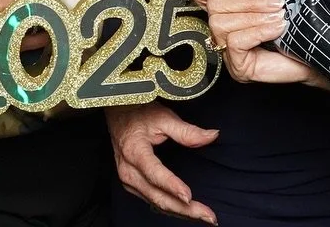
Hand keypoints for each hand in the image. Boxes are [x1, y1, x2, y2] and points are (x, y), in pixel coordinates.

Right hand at [107, 102, 220, 223]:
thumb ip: (187, 130)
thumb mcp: (163, 117)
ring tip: (204, 216)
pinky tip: (187, 211)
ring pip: (156, 203)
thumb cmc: (139, 113)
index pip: (154, 173)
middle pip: (157, 196)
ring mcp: (129, 181)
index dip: (172, 185)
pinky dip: (171, 208)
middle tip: (209, 216)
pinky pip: (152, 201)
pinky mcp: (132, 185)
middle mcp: (128, 171)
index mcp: (134, 152)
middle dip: (185, 209)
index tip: (189, 196)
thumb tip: (212, 136)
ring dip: (180, 212)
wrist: (118, 115)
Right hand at [192, 0, 318, 85]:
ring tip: (279, 16)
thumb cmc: (294, 33)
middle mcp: (222, 33)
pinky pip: (236, 41)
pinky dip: (258, 31)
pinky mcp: (238, 68)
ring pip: (222, 23)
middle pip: (214, 6)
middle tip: (276, 2)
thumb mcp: (274, 5)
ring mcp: (228, 52)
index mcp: (227, 13)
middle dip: (248, 1)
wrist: (312, 61)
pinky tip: (277, 28)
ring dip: (254, 16)